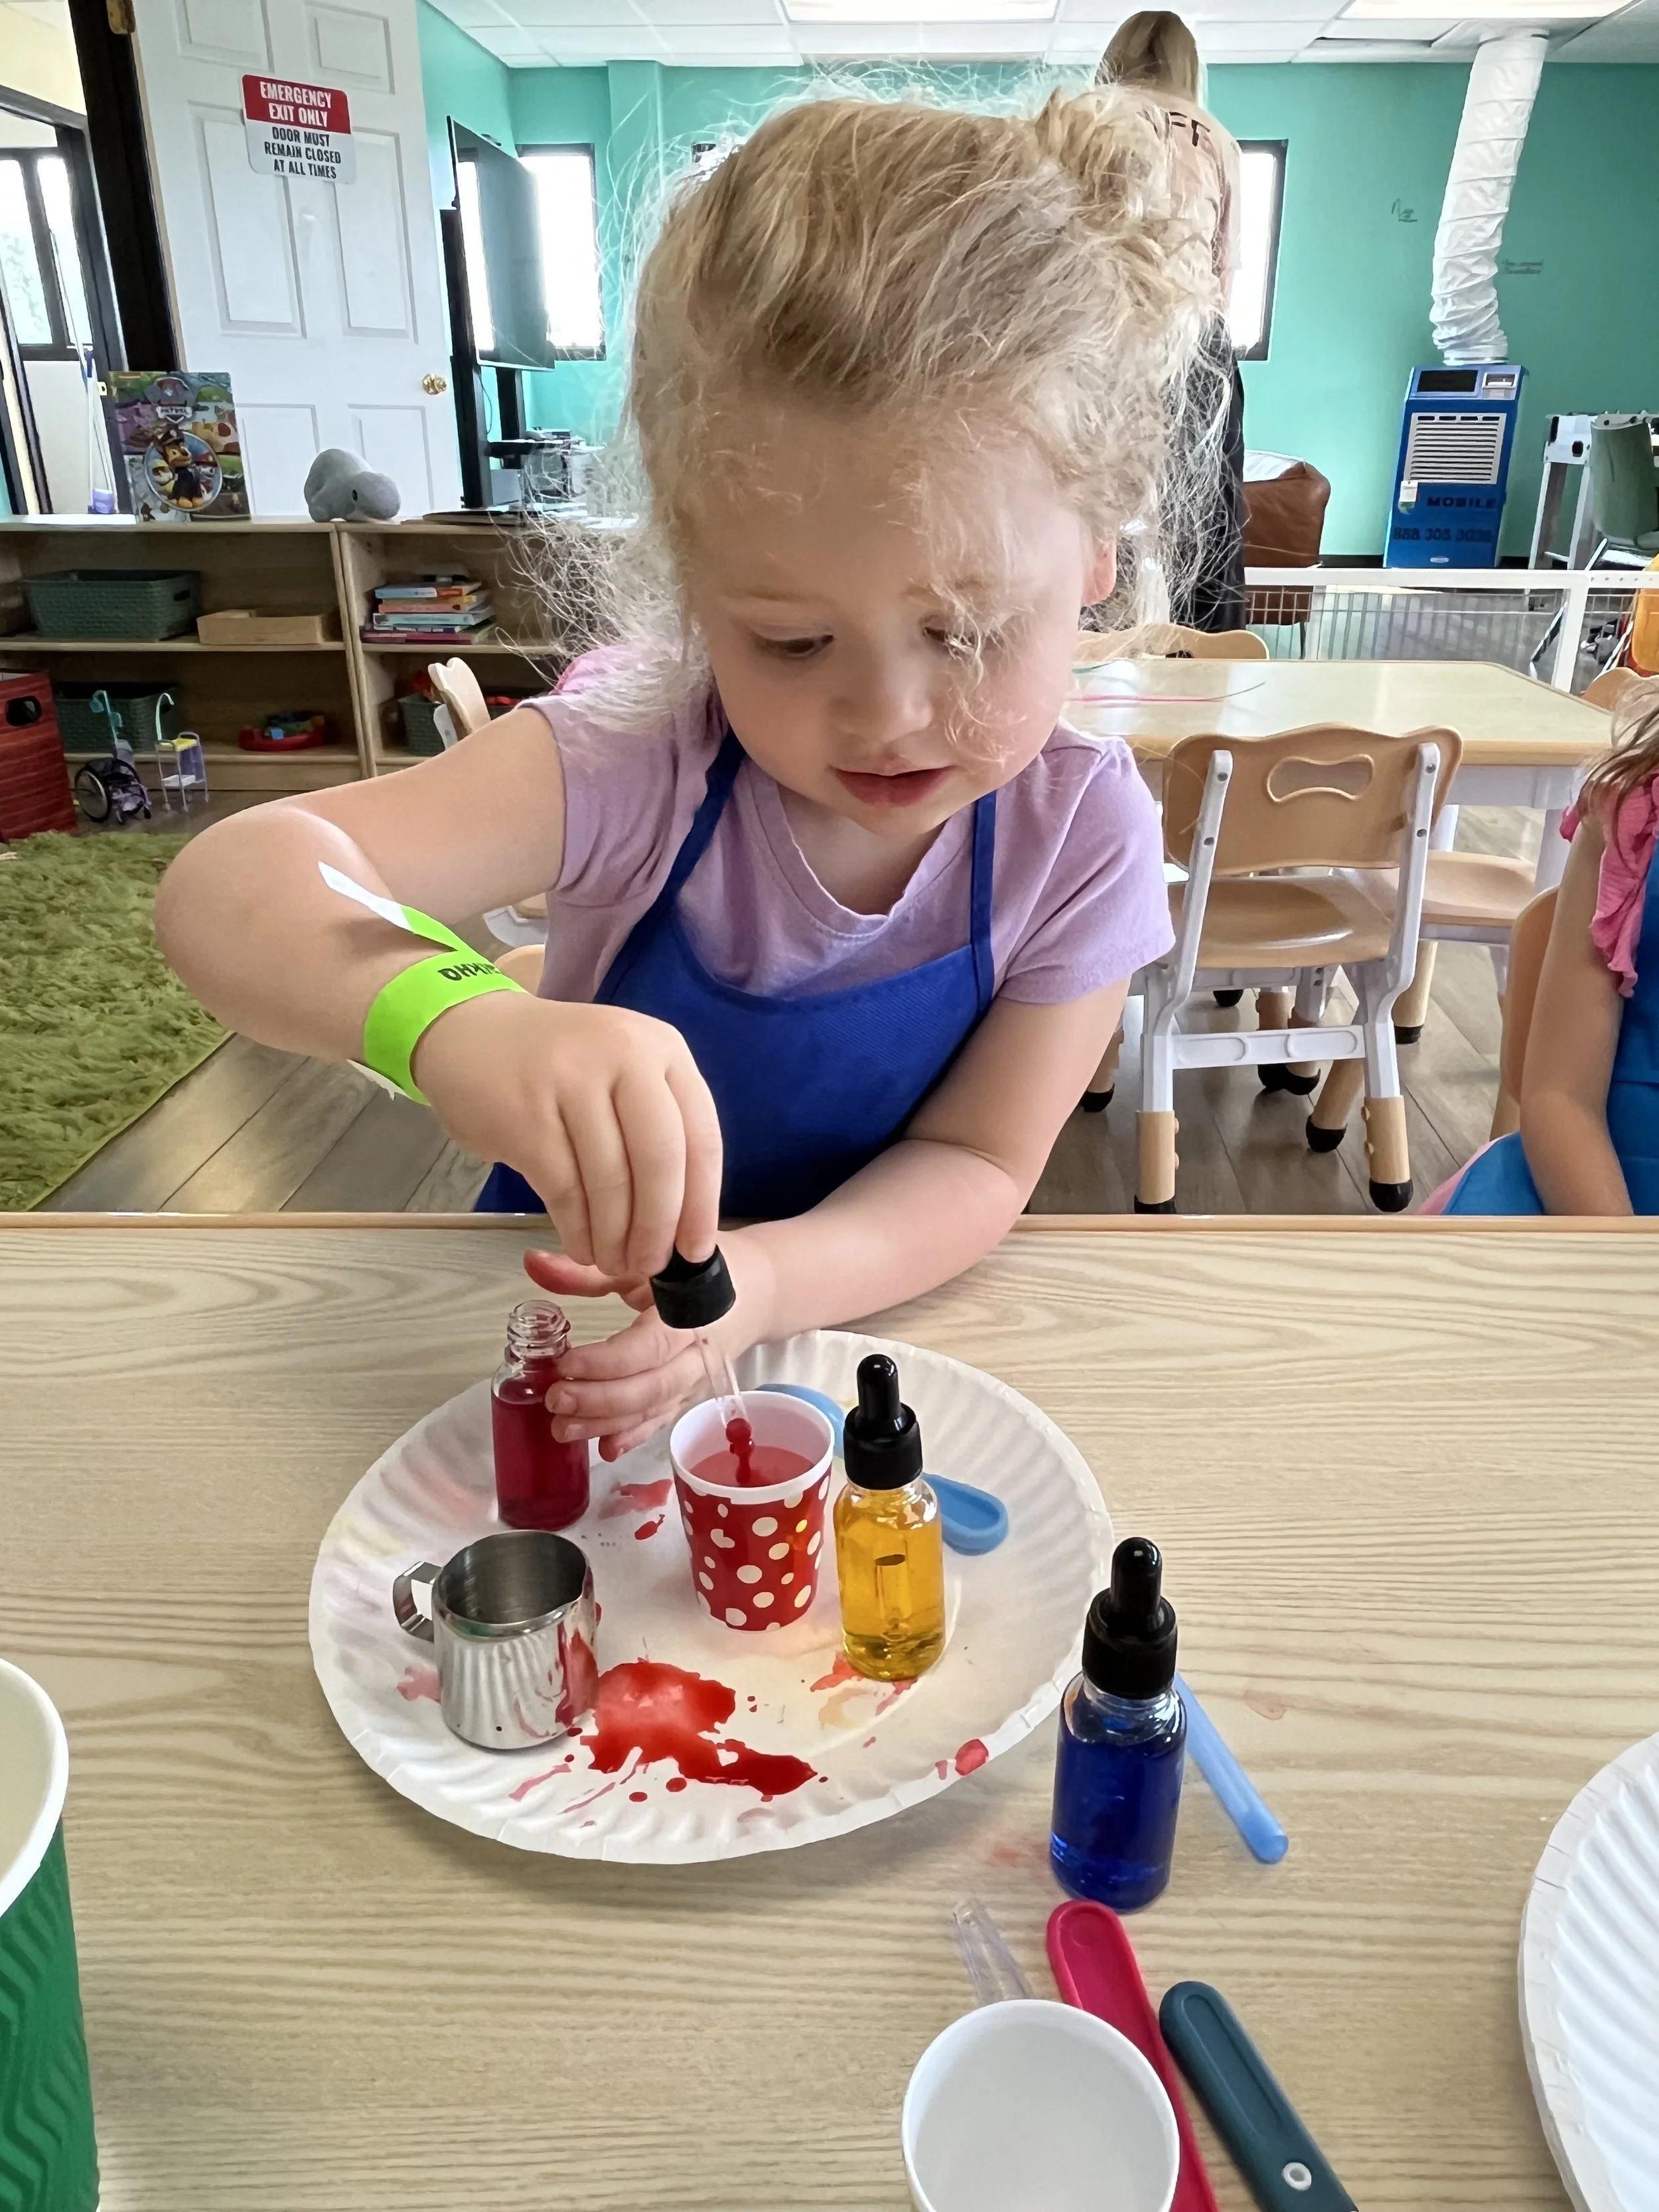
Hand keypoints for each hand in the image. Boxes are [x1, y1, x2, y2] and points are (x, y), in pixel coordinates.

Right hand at [412, 991, 721, 1277]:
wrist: (473, 1033)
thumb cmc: (561, 1067)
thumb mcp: (625, 1072)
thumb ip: (660, 1128)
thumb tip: (683, 1225)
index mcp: (663, 1049)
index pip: (700, 1137)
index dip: (702, 1204)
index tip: (695, 1252)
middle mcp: (623, 1055)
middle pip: (660, 1160)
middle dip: (658, 1227)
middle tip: (649, 1267)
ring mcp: (571, 1080)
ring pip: (610, 1180)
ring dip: (614, 1237)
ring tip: (612, 1264)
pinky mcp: (525, 1113)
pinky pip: (563, 1188)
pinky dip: (576, 1228)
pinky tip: (580, 1247)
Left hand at [521, 1229, 776, 1459]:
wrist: (757, 1287)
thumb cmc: (696, 1267)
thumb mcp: (646, 1260)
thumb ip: (587, 1271)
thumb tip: (531, 1263)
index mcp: (687, 1315)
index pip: (646, 1348)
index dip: (606, 1363)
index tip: (565, 1364)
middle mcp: (696, 1355)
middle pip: (650, 1389)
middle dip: (599, 1401)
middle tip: (554, 1401)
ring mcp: (695, 1380)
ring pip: (653, 1410)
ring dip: (607, 1426)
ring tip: (562, 1430)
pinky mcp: (691, 1394)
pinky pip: (662, 1420)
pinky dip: (634, 1437)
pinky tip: (605, 1449)